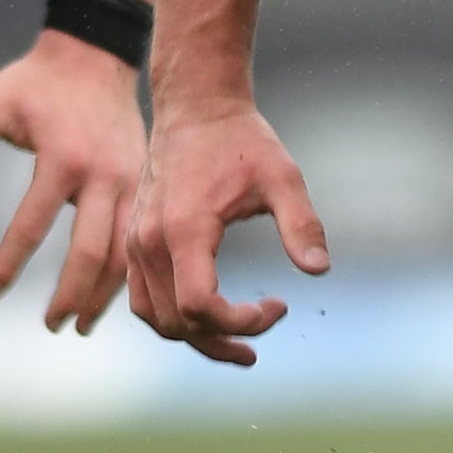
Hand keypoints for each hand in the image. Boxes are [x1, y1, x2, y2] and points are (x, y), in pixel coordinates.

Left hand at [0, 30, 146, 332]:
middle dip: (70, 295)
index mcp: (64, 159)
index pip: (33, 225)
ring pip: (125, 252)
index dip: (9, 262)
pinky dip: (126, 271)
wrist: (97, 58)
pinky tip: (109, 293)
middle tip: (50, 324)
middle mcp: (104, 177)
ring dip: (104, 294)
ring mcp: (132, 182)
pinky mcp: (144, 184)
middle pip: (92, 253)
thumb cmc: (37, 82)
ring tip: (80, 322)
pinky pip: (137, 238)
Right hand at [125, 104, 328, 364]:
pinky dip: (174, 317)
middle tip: (269, 322)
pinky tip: (210, 317)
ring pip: (154, 316)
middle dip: (223, 338)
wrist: (196, 109)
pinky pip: (144, 297)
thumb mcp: (283, 178)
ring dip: (196, 337)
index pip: (200, 306)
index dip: (241, 322)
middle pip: (176, 322)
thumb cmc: (242, 141)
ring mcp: (135, 243)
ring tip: (241, 343)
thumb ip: (301, 224)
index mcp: (183, 230)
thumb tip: (318, 269)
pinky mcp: (134, 241)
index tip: (280, 306)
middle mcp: (148, 242)